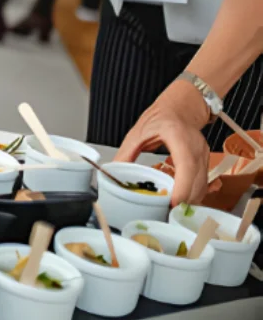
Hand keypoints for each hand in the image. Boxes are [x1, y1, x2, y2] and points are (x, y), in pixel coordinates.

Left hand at [114, 80, 211, 204]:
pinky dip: (194, 194)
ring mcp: (203, 155)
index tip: (172, 202)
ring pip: (203, 185)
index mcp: (179, 137)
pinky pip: (203, 183)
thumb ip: (127, 152)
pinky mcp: (205, 161)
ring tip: (173, 210)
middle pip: (197, 181)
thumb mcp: (138, 132)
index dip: (182, 187)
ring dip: (190, 200)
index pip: (186, 166)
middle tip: (168, 212)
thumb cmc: (161, 116)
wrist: (181, 107)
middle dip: (185, 200)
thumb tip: (114, 171)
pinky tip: (181, 200)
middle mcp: (196, 147)